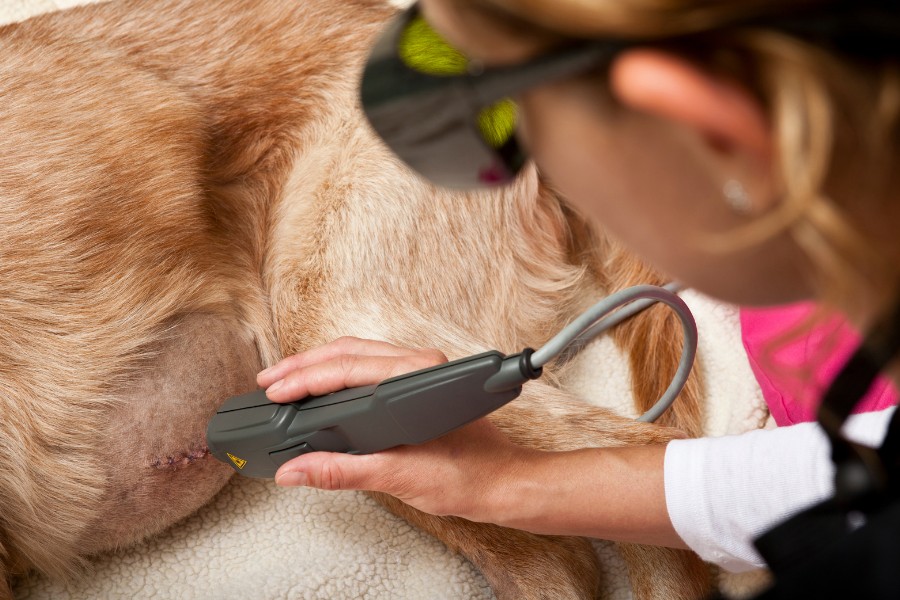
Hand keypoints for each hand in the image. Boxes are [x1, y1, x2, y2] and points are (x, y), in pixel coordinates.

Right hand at [256, 337, 535, 521]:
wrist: (503, 483)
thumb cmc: (469, 475)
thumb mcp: (398, 477)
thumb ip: (342, 471)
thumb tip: (296, 470)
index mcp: (417, 377)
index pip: (348, 368)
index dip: (305, 379)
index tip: (276, 392)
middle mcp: (420, 365)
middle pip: (348, 352)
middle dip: (303, 365)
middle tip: (268, 381)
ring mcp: (418, 371)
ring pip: (357, 355)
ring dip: (318, 366)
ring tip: (285, 381)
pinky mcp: (416, 383)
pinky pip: (368, 367)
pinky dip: (337, 374)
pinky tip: (321, 388)